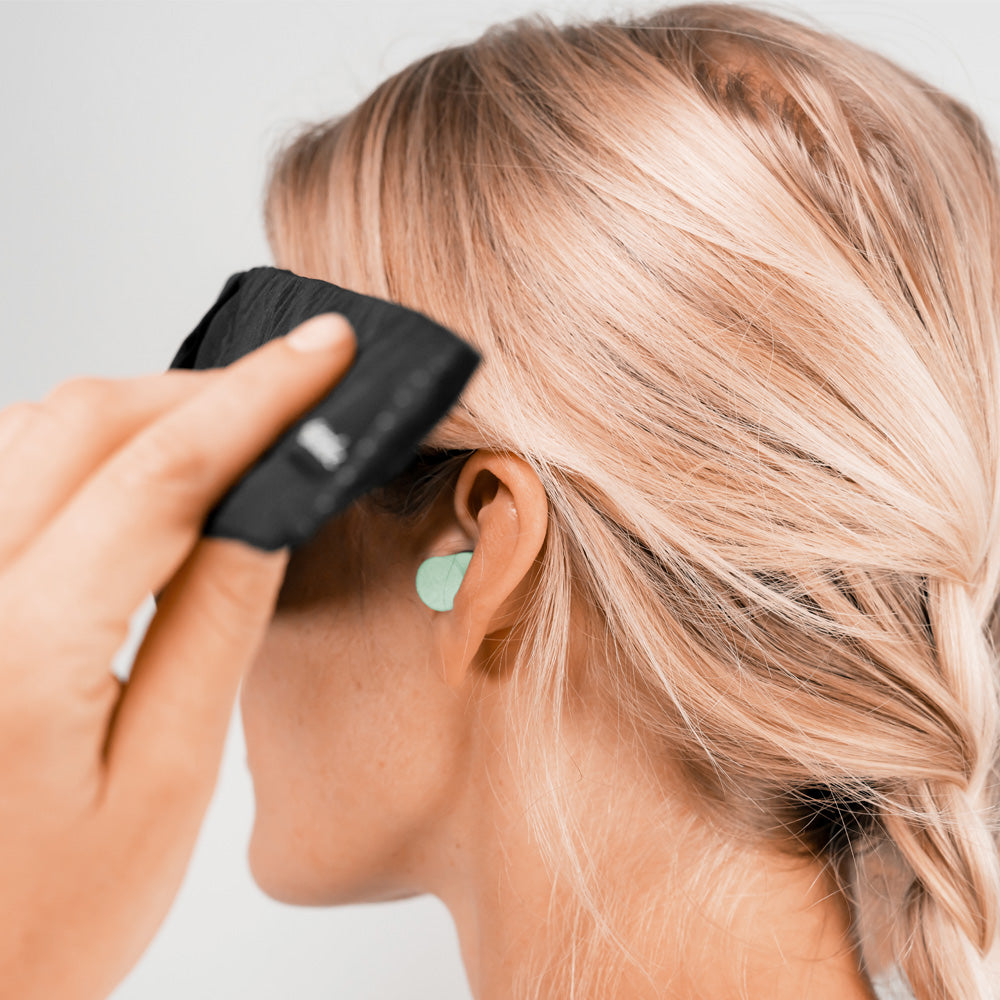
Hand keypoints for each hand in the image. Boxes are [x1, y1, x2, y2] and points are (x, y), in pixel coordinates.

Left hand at [0, 313, 356, 999]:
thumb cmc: (40, 924)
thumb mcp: (166, 783)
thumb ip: (215, 627)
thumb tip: (266, 508)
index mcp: (20, 650)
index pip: (164, 472)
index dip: (258, 399)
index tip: (323, 354)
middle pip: (83, 422)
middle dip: (200, 389)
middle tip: (288, 393)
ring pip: (31, 430)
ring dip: (139, 413)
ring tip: (223, 437)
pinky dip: (79, 450)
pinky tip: (133, 481)